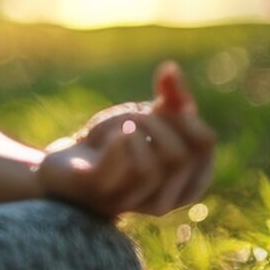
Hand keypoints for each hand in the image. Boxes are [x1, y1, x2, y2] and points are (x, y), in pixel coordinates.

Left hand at [37, 61, 216, 217]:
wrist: (64, 166)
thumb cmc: (113, 144)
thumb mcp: (146, 120)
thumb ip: (168, 99)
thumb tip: (170, 68)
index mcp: (187, 183)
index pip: (205, 145)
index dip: (185, 116)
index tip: (163, 105)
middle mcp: (166, 201)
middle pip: (181, 154)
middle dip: (158, 122)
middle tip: (138, 113)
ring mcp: (134, 202)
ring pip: (153, 165)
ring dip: (138, 129)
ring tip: (125, 120)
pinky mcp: (101, 194)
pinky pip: (122, 171)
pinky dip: (122, 141)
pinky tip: (115, 133)